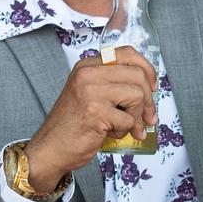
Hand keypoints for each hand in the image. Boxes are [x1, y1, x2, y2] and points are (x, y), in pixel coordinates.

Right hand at [26, 46, 158, 190]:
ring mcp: (90, 92)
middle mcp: (88, 74)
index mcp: (87, 66)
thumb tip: (149, 89)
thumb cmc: (72, 124)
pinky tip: (110, 134)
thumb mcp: (89, 94)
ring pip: (136, 95)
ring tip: (125, 127)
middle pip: (137, 75)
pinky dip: (124, 131)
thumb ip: (112, 85)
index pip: (126, 53)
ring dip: (137, 117)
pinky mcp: (96, 112)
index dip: (146, 68)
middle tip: (148, 117)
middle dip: (148, 100)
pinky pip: (128, 119)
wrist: (50, 148)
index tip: (152, 86)